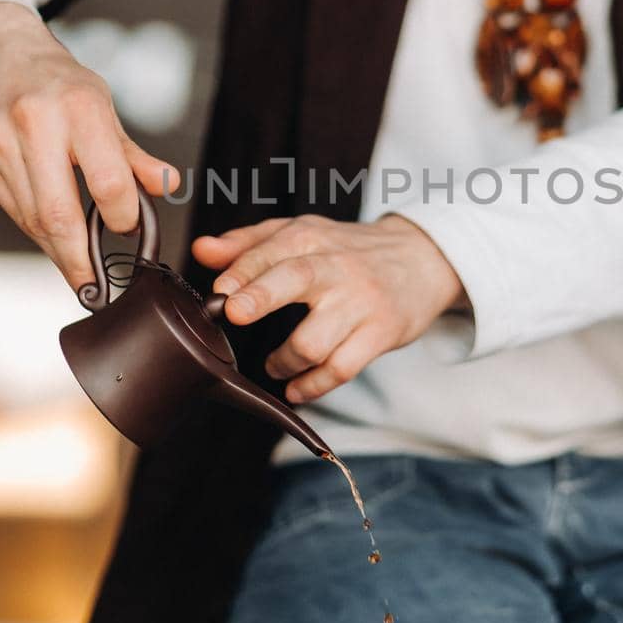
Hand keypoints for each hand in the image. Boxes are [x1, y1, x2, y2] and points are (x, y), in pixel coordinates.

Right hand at [0, 1, 179, 290]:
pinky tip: (48, 230)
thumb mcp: (101, 103)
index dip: (122, 216)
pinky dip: (33, 227)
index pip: (107, 182)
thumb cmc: (53, 79)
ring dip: (56, 248)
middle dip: (79, 260)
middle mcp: (34, 124)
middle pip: (58, 214)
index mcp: (78, 107)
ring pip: (31, 218)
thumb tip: (166, 184)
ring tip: (76, 261)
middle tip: (94, 285)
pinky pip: (10, 209)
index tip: (128, 231)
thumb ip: (131, 153)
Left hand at [190, 211, 470, 401]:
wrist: (421, 259)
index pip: (273, 250)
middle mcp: (337, 267)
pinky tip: (296, 388)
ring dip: (284, 360)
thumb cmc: (347, 250)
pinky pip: (341, 368)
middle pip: (297, 277)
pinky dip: (313, 385)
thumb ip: (249, 244)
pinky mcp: (380, 333)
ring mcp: (361, 303)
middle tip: (236, 315)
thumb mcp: (302, 235)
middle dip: (262, 295)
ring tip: (273, 366)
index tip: (221, 291)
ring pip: (316, 339)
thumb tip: (201, 250)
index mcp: (311, 238)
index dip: (243, 270)